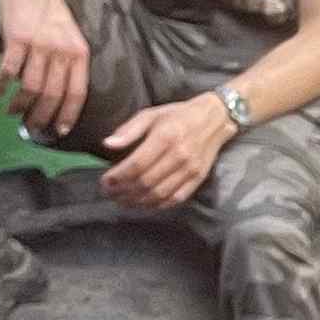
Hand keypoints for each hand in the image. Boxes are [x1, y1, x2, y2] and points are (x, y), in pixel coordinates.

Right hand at [0, 0, 92, 138]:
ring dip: (20, 105)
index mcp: (79, 53)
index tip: (60, 130)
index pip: (78, 93)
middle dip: (42, 117)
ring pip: (30, 87)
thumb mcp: (69, 36)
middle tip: (32, 128)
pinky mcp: (18, 39)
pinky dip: (1, 85)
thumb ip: (67, 63)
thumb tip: (58, 94)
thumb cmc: (49, 10)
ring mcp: (40, 45)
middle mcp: (62, 51)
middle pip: (53, 95)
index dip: (68, 115)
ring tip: (13, 113)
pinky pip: (9, 70)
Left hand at [102, 93, 235, 211]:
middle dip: (123, 191)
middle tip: (109, 193)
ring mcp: (190, 170)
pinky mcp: (198, 179)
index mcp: (165, 137)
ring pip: (159, 194)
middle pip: (146, 182)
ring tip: (122, 200)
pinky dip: (157, 205)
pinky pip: (175, 199)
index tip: (105, 181)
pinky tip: (143, 203)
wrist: (215, 120)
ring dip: (137, 201)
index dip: (118, 176)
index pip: (136, 164)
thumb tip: (107, 144)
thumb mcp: (150, 114)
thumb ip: (129, 130)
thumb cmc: (177, 115)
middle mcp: (179, 155)